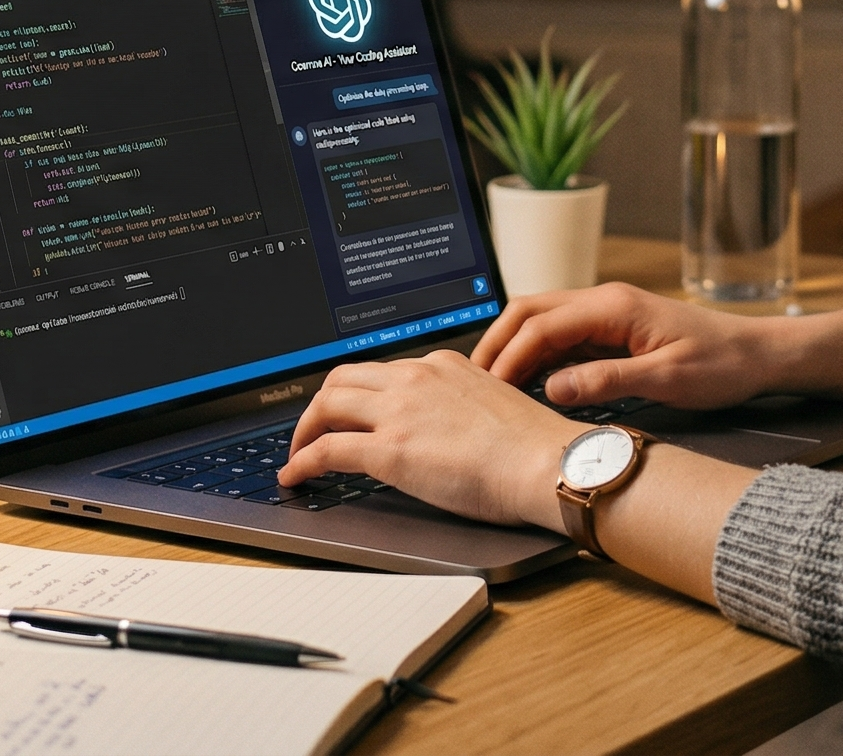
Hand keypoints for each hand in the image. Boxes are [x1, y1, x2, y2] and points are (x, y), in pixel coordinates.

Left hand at [278, 350, 582, 530]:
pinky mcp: (389, 449)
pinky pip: (326, 449)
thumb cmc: (534, 447)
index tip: (350, 412)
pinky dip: (301, 462)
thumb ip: (461, 406)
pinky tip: (295, 476)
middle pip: (344, 378)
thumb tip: (445, 431)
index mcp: (443, 365)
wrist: (547, 463)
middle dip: (321, 405)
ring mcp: (400, 411)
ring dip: (304, 429)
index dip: (358, 394)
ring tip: (298, 453)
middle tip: (314, 430)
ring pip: (327, 404)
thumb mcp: (493, 405)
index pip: (384, 371)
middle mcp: (417, 378)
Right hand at [471, 282, 786, 408]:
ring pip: (542, 320)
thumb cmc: (720, 365)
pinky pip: (564, 336)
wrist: (757, 354)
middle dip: (499, 342)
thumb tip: (552, 388)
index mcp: (614, 306)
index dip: (510, 355)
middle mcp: (605, 301)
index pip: (542, 324)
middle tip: (474, 381)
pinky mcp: (613, 329)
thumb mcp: (667, 379)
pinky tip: (529, 383)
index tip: (489, 388)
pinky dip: (539, 355)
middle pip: (530, 310)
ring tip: (492, 384)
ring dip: (515, 347)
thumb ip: (608, 381)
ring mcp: (608, 313)